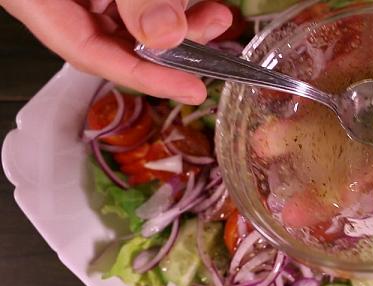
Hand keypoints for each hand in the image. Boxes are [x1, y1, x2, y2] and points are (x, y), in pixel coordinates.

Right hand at [0, 0, 232, 104]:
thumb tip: (164, 35)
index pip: (89, 54)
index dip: (145, 77)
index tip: (192, 89)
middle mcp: (55, 1)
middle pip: (116, 40)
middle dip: (173, 46)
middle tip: (215, 35)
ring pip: (130, 20)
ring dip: (178, 20)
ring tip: (216, 15)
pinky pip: (131, 2)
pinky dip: (163, 4)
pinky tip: (195, 3)